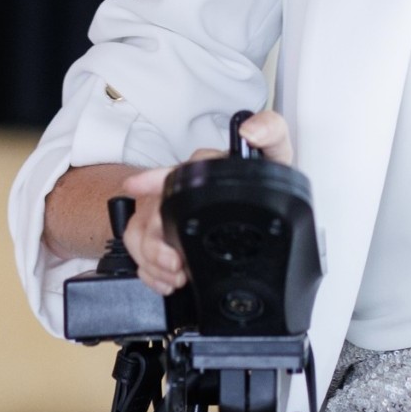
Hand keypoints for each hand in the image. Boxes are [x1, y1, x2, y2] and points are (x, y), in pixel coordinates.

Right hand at [121, 109, 293, 294]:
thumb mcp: (274, 153)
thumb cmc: (262, 178)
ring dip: (152, 260)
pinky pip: (142, 255)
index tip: (136, 187)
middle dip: (156, 243)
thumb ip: (270, 131)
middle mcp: (180, 190)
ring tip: (175, 277)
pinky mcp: (165, 237)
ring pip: (139, 235)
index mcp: (203, 169)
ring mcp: (168, 214)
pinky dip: (151, 272)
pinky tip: (168, 281)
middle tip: (175, 263)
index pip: (173, 172)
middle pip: (152, 213)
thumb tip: (249, 130)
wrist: (264, 207)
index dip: (153, 179)